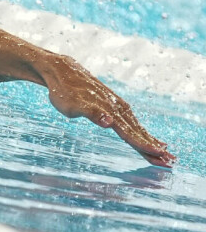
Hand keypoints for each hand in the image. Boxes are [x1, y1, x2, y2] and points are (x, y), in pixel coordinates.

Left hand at [38, 55, 174, 167]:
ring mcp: (115, 104)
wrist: (62, 70)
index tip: (160, 156)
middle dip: (153, 146)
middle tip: (170, 160)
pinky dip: (139, 130)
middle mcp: (116, 108)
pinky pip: (130, 120)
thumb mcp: (71, 105)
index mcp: (108, 111)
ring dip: (149, 139)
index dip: (144, 145)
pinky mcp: (113, 102)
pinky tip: (144, 134)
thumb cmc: (64, 91)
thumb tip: (109, 122)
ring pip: (136, 126)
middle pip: (137, 131)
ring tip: (164, 151)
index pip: (129, 133)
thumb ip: (92, 114)